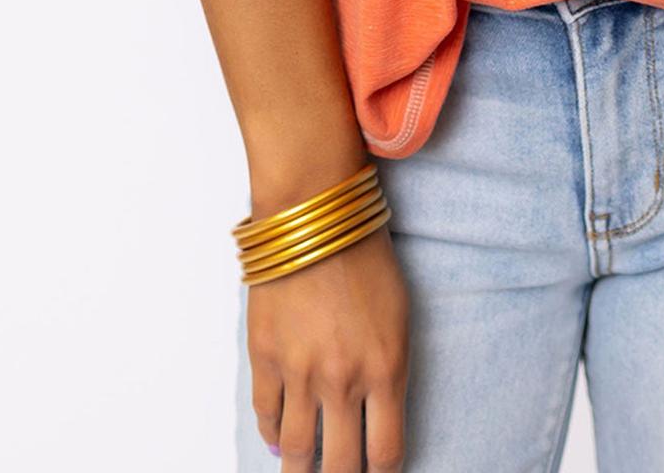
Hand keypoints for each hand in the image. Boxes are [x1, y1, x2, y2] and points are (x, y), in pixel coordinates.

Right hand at [245, 223, 411, 470]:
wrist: (314, 215)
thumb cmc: (365, 256)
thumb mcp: (398, 315)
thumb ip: (389, 369)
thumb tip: (375, 413)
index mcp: (385, 369)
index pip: (386, 453)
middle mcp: (342, 381)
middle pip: (340, 467)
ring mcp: (299, 372)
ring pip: (297, 451)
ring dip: (301, 470)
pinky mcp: (265, 357)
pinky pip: (267, 415)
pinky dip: (273, 435)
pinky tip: (281, 440)